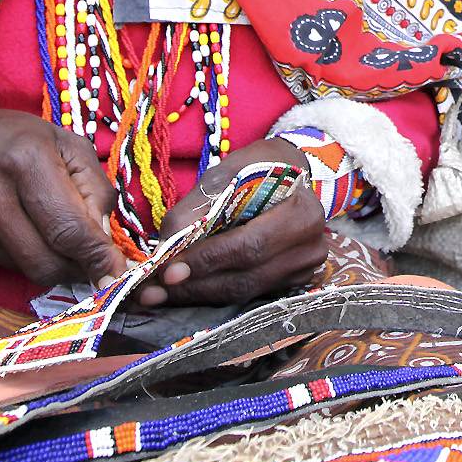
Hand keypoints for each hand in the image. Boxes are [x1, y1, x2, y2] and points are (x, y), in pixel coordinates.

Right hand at [0, 105, 126, 288]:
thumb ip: (94, 188)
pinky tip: (5, 228)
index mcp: (24, 161)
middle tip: (84, 253)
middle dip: (75, 266)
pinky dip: (13, 257)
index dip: (98, 257)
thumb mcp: (63, 143)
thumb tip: (104, 239)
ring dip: (44, 259)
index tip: (116, 274)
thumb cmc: (9, 140)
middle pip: (48, 263)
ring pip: (25, 271)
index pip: (69, 229)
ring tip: (38, 226)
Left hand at [134, 138, 327, 307]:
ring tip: (158, 294)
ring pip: (244, 292)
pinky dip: (212, 293)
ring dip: (198, 294)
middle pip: (246, 277)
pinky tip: (184, 290)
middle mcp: (310, 247)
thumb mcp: (229, 171)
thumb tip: (167, 244)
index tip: (167, 271)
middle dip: (194, 285)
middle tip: (151, 291)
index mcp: (302, 212)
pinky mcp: (292, 283)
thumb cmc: (260, 167)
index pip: (251, 245)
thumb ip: (199, 206)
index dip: (208, 260)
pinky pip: (247, 294)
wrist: (292, 174)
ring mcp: (304, 269)